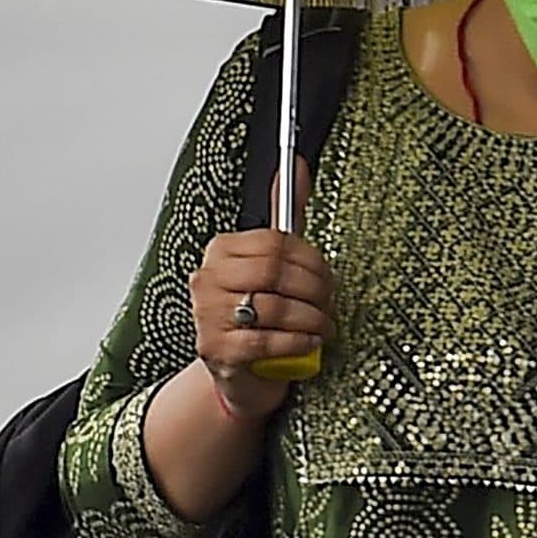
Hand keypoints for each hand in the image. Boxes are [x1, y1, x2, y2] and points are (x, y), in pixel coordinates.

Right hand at [188, 159, 335, 418]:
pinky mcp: (217, 352)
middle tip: (329, 300)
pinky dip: (297, 341)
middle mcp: (207, 280)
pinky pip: (267, 341)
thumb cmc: (256, 312)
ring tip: (324, 324)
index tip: (326, 273)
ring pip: (274, 307)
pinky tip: (309, 341)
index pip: (273, 242)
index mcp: (220, 251)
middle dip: (314, 288)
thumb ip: (286, 214)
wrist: (239, 373)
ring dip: (311, 318)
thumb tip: (297, 164)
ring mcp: (208, 317)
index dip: (310, 258)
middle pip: (275, 272)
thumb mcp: (271, 263)